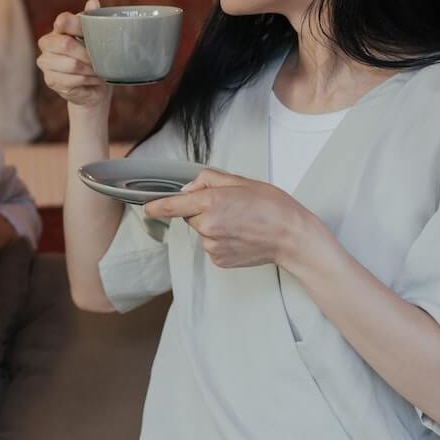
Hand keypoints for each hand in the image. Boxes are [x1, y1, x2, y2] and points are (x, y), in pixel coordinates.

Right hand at [36, 0, 111, 110]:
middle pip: (65, 44)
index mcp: (57, 29)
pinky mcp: (51, 81)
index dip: (77, 26)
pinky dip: (88, 81)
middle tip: (101, 59)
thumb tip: (93, 2)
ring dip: (90, 70)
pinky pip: (73, 80)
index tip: (91, 34)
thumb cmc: (92, 55)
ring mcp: (46, 63)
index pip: (63, 21)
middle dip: (87, 53)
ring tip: (99, 72)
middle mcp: (46, 44)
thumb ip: (93, 19)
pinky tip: (94, 80)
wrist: (92, 84)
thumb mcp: (95, 36)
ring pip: (72, 65)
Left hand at [142, 169, 319, 268]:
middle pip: (190, 216)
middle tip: (229, 206)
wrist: (292, 237)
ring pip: (201, 231)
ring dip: (212, 225)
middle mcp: (208, 226)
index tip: (147, 207)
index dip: (157, 206)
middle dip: (201, 209)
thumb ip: (208, 179)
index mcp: (211, 202)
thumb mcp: (240, 181)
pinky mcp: (219, 260)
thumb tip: (188, 188)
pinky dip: (221, 240)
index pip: (173, 205)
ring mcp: (213, 246)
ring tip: (240, 223)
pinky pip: (211, 245)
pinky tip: (240, 236)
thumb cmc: (271, 206)